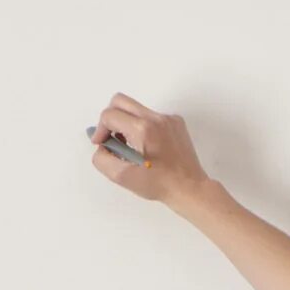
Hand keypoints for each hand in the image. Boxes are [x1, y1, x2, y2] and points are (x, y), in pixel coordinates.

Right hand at [90, 94, 209, 205]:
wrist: (189, 188)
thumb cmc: (160, 185)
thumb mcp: (122, 177)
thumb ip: (102, 158)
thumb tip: (102, 146)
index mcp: (143, 129)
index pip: (109, 115)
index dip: (100, 129)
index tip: (102, 143)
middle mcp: (156, 118)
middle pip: (120, 101)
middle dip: (110, 119)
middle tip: (112, 139)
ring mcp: (168, 118)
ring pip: (136, 109)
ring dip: (127, 124)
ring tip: (131, 147)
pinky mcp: (176, 123)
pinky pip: (151, 116)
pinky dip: (143, 127)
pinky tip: (147, 147)